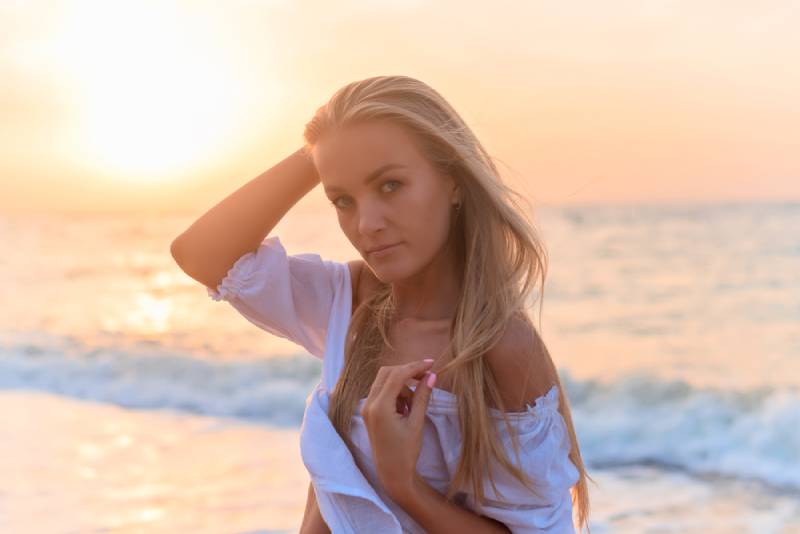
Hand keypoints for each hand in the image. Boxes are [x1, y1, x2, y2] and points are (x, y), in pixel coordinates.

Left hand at [359, 358, 437, 499]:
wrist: (392, 473)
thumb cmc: (406, 451)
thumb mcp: (417, 423)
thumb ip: (422, 397)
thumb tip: (431, 376)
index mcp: (379, 407)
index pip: (397, 376)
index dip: (415, 367)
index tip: (431, 363)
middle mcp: (369, 404)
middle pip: (387, 373)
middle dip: (407, 371)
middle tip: (426, 376)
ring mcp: (366, 407)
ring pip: (384, 380)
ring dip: (402, 384)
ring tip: (414, 404)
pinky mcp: (369, 411)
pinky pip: (382, 391)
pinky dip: (396, 392)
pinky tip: (406, 408)